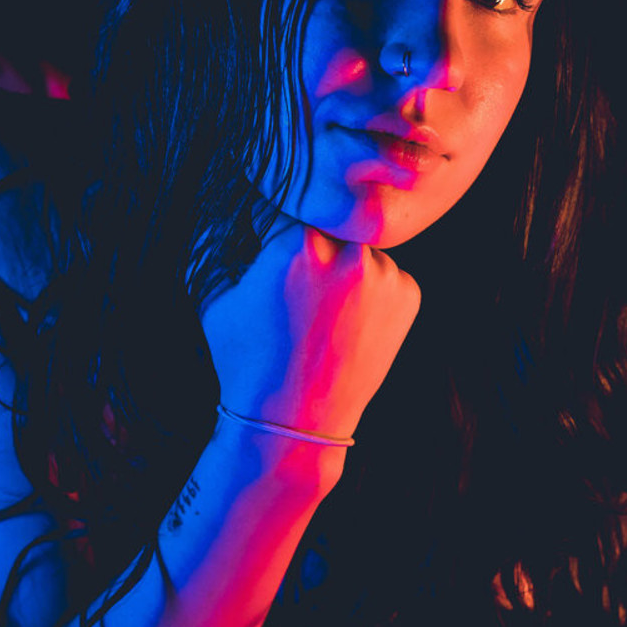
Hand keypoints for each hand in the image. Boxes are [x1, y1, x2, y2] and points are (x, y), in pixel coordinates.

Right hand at [200, 214, 419, 438]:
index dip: (272, 227)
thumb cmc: (247, 360)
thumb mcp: (216, 297)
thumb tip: (233, 203)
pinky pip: (386, 274)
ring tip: (322, 311)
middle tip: (299, 287)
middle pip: (327, 223)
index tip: (268, 249)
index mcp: (297, 244)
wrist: (295, 423)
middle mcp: (347, 253)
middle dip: (312, 245)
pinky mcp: (409, 295)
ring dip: (344, 265)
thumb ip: (221, 240)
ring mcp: (384, 275)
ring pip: (359, 247)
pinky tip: (348, 324)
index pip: (285, 204)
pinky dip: (370, 289)